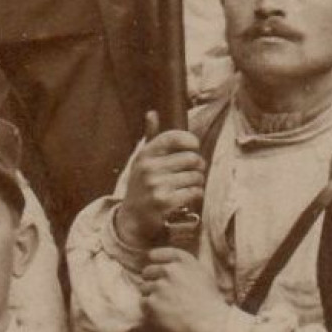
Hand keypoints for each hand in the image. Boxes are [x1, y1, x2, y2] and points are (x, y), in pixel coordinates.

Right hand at [114, 114, 204, 248]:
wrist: (132, 219)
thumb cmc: (141, 186)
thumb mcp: (142, 161)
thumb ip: (150, 137)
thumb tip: (152, 113)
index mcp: (145, 154)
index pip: (173, 137)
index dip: (190, 140)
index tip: (194, 147)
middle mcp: (149, 168)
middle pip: (191, 158)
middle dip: (199, 165)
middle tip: (196, 170)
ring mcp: (156, 185)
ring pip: (195, 176)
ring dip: (198, 182)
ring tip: (191, 185)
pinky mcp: (165, 202)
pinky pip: (194, 192)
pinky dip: (197, 195)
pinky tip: (190, 196)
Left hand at [139, 246, 231, 331]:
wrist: (212, 322)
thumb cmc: (209, 299)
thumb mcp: (202, 271)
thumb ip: (188, 259)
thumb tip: (181, 247)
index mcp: (182, 260)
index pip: (156, 254)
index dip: (155, 261)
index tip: (155, 266)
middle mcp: (169, 270)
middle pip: (147, 271)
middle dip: (153, 281)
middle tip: (164, 292)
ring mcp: (159, 286)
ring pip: (144, 288)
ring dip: (151, 295)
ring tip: (166, 305)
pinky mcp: (153, 303)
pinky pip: (143, 303)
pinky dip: (149, 308)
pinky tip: (162, 313)